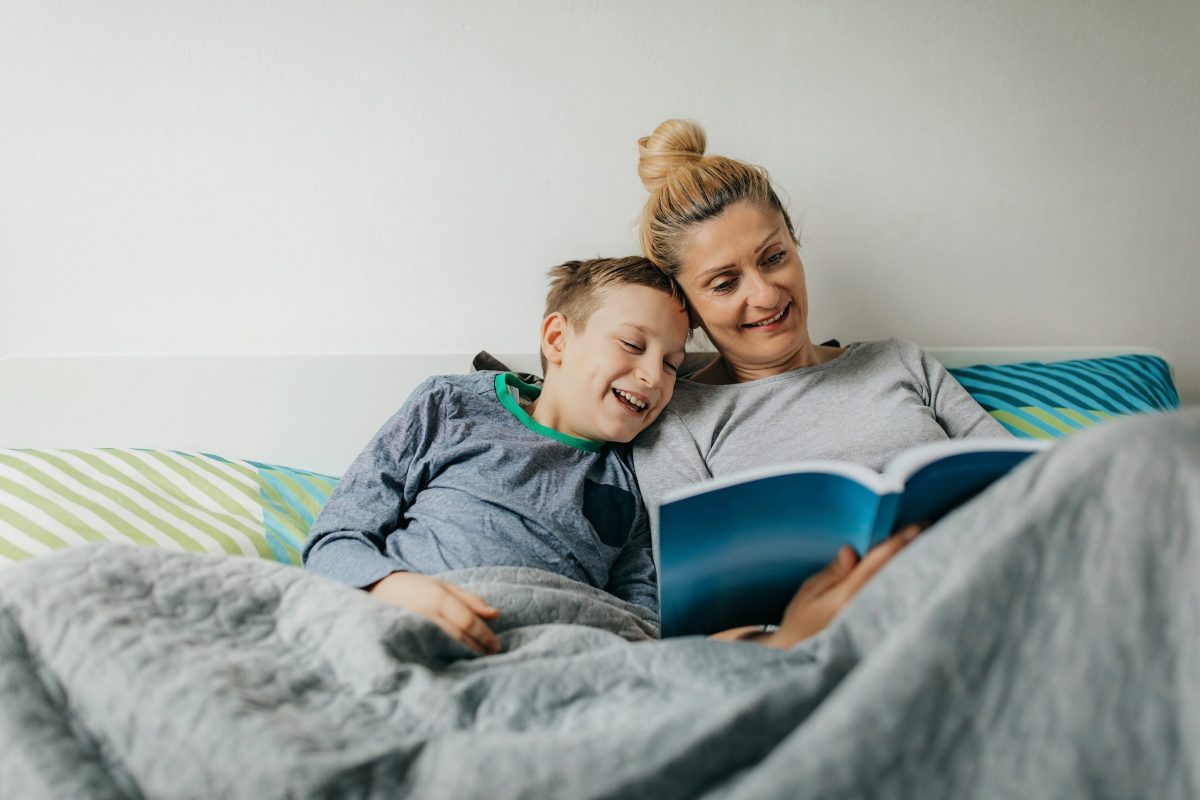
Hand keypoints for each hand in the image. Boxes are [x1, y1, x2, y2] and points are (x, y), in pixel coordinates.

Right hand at [367, 572, 500, 654]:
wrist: (375, 590)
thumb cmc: (414, 587)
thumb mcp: (443, 586)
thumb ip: (469, 599)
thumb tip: (496, 614)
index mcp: (437, 597)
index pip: (467, 621)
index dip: (485, 635)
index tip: (497, 646)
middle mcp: (426, 613)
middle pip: (459, 636)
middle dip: (478, 647)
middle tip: (492, 655)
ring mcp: (414, 628)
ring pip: (447, 645)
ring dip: (465, 654)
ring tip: (479, 659)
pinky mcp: (405, 639)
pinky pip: (431, 650)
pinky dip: (446, 657)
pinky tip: (455, 661)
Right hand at [758, 524, 924, 649]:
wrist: (803, 661)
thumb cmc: (801, 624)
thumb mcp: (809, 594)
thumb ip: (832, 573)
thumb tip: (850, 551)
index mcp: (847, 596)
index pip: (876, 563)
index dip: (896, 543)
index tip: (915, 526)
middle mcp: (866, 608)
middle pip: (894, 573)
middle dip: (912, 550)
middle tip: (929, 527)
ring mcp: (876, 621)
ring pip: (898, 587)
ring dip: (912, 565)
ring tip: (927, 545)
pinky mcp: (879, 630)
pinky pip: (896, 601)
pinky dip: (905, 584)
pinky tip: (913, 573)